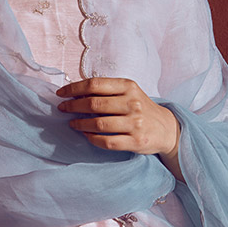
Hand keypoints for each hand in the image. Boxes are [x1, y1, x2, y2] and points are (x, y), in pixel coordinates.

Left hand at [56, 77, 179, 158]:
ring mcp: (135, 123)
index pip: (95, 84)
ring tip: (72, 123)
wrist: (166, 128)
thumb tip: (76, 94)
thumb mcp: (128, 93)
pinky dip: (92, 139)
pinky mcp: (135, 141)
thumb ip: (106, 91)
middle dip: (73, 106)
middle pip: (94, 104)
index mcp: (129, 87)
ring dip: (80, 124)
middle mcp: (132, 103)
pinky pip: (107, 142)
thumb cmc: (141, 108)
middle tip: (62, 108)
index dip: (74, 88)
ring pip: (98, 124)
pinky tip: (86, 135)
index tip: (61, 93)